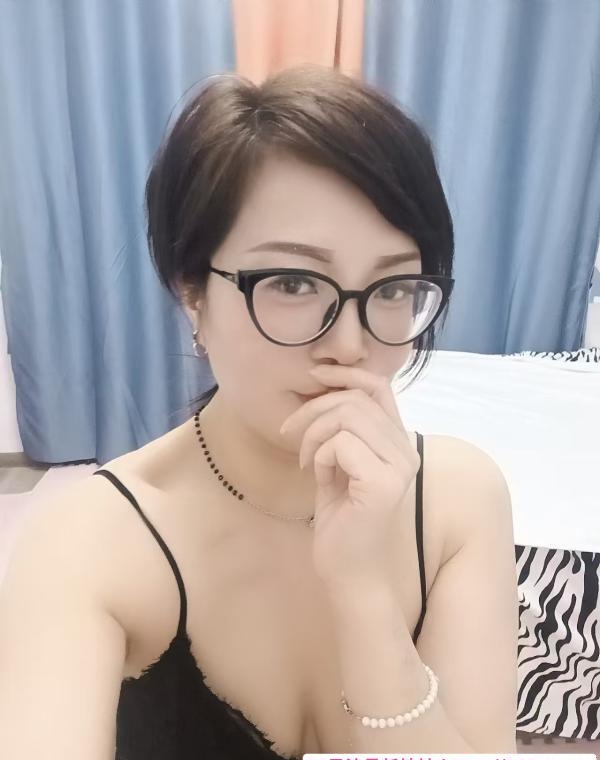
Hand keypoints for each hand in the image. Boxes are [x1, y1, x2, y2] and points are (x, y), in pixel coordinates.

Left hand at [279, 365, 420, 595]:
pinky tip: (319, 479)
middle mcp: (406, 451)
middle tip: (290, 433)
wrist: (347, 572)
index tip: (314, 375)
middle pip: (356, 399)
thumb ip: (341, 429)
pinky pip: (341, 443)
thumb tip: (323, 388)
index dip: (346, 373)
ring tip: (308, 461)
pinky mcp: (383, 483)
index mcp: (399, 443)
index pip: (380, 387)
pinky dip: (320, 456)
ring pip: (347, 416)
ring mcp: (399, 467)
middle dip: (313, 409)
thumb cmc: (341, 520)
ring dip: (314, 434)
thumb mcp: (339, 464)